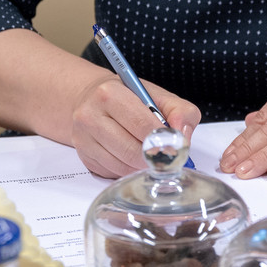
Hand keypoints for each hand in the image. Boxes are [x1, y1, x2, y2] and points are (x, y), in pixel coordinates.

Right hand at [70, 76, 200, 178]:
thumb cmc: (128, 98)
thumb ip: (180, 112)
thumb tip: (183, 137)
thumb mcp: (158, 95)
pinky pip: (113, 173)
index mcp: (110, 94)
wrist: (91, 99)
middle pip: (131, 150)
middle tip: (165, 155)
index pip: (142, 125)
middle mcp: (90, 115)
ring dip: (141, 166)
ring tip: (148, 154)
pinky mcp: (84, 156)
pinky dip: (128, 169)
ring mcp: (83, 138)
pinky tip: (131, 157)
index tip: (175, 147)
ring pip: (122, 166)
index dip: (163, 140)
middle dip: (153, 156)